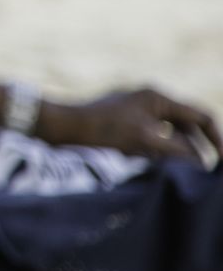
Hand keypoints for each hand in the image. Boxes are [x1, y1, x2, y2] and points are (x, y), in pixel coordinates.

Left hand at [40, 88, 221, 164]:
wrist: (62, 125)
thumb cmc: (102, 129)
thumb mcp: (145, 140)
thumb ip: (177, 149)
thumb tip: (198, 161)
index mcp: (158, 97)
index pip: (201, 116)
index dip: (217, 139)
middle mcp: (150, 100)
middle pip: (187, 125)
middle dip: (199, 147)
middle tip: (207, 172)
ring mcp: (137, 110)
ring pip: (171, 132)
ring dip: (181, 151)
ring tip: (188, 173)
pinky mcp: (125, 122)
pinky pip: (154, 137)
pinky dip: (163, 151)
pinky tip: (164, 167)